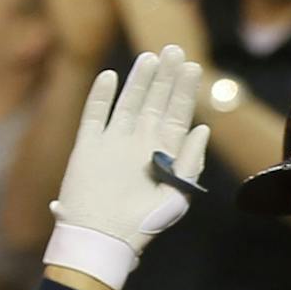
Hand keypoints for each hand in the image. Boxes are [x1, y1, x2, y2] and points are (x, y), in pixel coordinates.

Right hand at [47, 45, 210, 289]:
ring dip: (138, 80)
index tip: (191, 67)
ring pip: (128, 103)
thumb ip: (190, 163)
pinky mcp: (88, 146)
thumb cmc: (142, 225)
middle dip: (165, 77)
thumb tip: (202, 129)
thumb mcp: (177, 197)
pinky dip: (101, 96)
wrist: (102, 240)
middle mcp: (139, 144)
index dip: (184, 91)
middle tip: (173, 50)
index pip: (177, 114)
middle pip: (155, 102)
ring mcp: (113, 143)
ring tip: (149, 58)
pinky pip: (94, 115)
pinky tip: (110, 76)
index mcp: (163, 154)